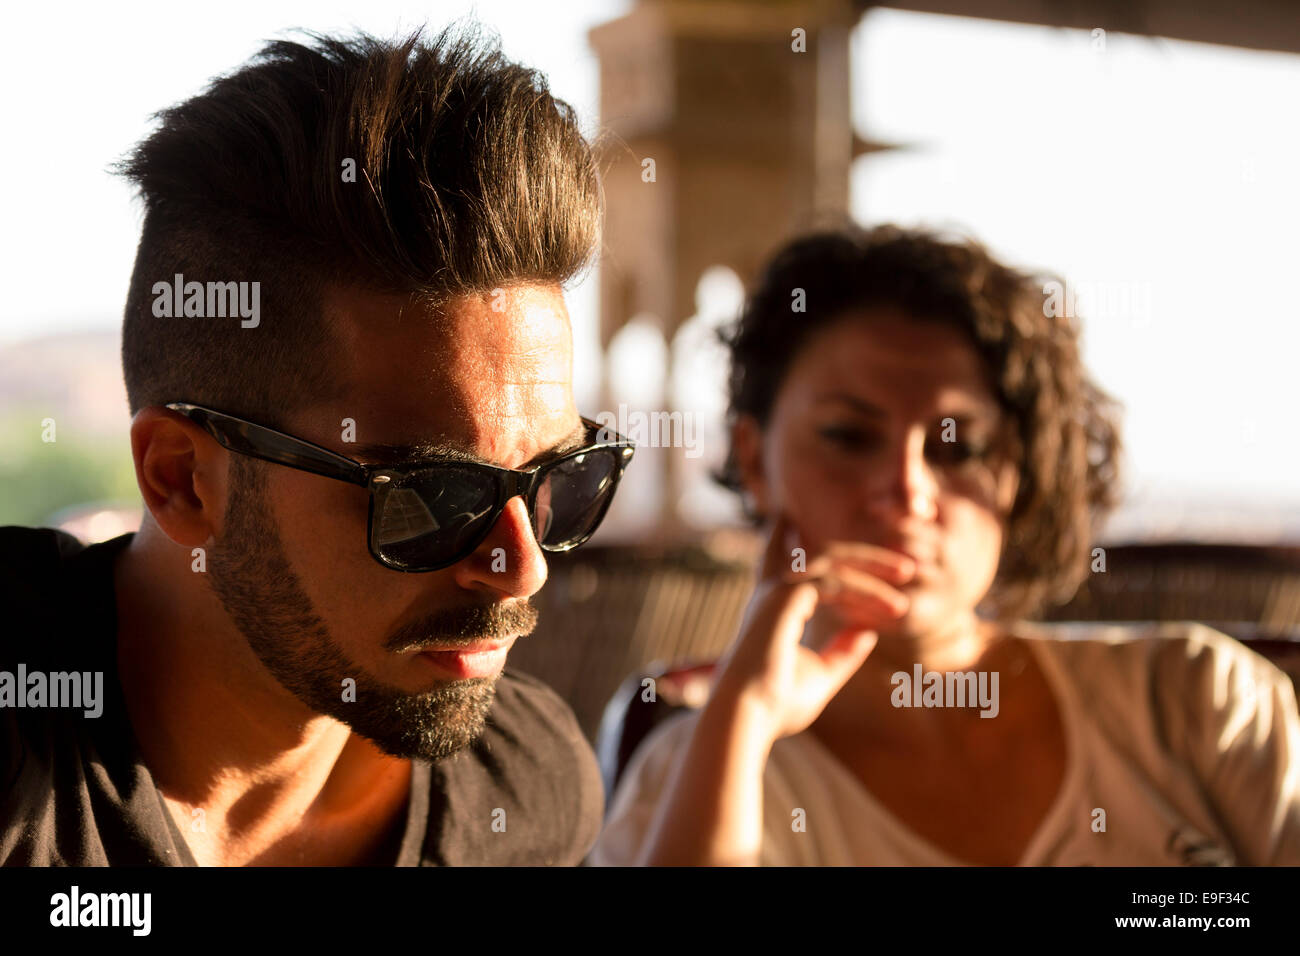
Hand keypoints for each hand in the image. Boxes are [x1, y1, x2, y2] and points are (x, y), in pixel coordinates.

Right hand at [708, 514, 914, 743]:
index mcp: (770, 610)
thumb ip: (843, 653)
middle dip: (862, 557)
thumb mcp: (820, 676)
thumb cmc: (776, 705)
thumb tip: (868, 632)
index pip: (777, 561)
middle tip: (903, 567)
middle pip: (820, 555)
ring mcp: (777, 591)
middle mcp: (770, 594)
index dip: (781, 538)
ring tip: (908, 577)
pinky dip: (869, 591)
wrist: (747, 717)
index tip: (787, 518)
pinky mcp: (786, 595)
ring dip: (873, 567)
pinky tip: (894, 608)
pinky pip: (838, 581)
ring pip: (833, 561)